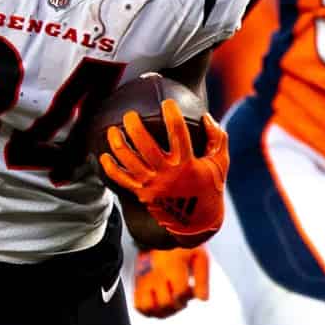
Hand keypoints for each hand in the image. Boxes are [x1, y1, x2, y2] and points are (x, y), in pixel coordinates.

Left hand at [100, 101, 228, 240]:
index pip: (178, 135)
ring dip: (118, 144)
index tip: (167, 103)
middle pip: (146, 147)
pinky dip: (111, 168)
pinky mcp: (143, 194)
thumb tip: (206, 117)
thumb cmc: (210, 187)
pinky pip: (122, 180)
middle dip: (135, 128)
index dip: (172, 116)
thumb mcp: (220, 163)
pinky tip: (104, 156)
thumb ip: (217, 139)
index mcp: (187, 164)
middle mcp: (168, 174)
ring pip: (129, 162)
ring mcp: (153, 185)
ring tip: (112, 130)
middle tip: (129, 115)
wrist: (197, 222)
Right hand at [134, 247, 209, 317]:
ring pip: (149, 308)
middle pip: (165, 303)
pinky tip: (158, 304)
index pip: (179, 294)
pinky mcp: (138, 282)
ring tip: (170, 303)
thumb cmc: (183, 244)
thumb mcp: (199, 257)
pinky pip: (138, 304)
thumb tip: (202, 299)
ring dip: (162, 311)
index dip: (188, 296)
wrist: (160, 231)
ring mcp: (145, 279)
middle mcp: (156, 275)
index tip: (191, 289)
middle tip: (181, 295)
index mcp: (173, 267)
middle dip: (177, 304)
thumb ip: (202, 279)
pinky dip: (147, 310)